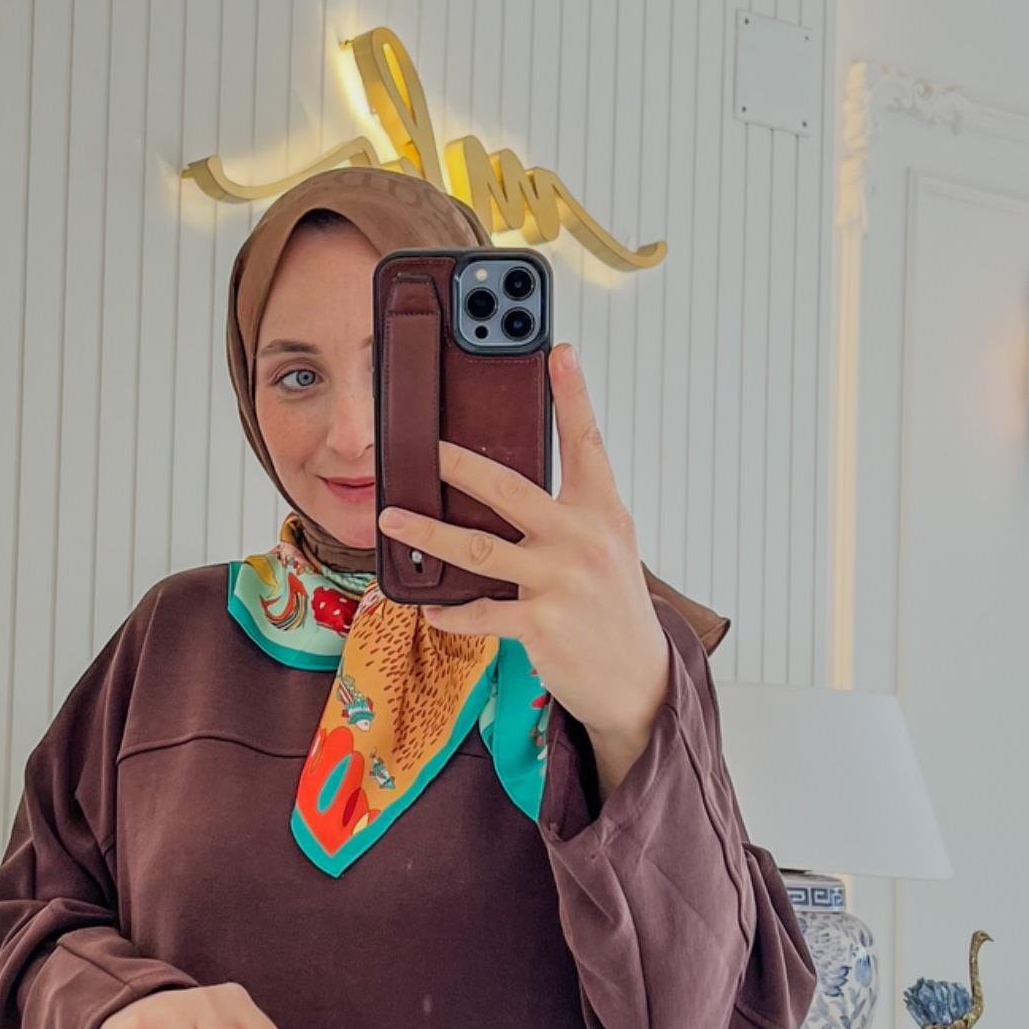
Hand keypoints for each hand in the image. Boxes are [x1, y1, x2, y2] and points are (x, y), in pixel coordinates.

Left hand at [376, 342, 671, 779]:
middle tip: (422, 444)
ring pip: (478, 549)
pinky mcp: (542, 623)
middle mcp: (582, 538)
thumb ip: (569, 513)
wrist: (637, 677)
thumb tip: (507, 490)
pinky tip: (429, 607)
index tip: (557, 351)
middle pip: (508, 488)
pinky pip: (482, 612)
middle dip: (458, 463)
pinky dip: (451, 612)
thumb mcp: (606, 547)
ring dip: (428, 534)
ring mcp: (560, 581)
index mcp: (602, 511)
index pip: (587, 442)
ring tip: (392, 521)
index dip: (573, 394)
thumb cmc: (611, 607)